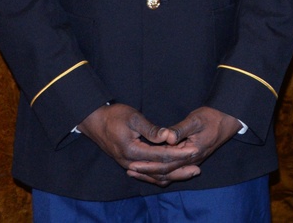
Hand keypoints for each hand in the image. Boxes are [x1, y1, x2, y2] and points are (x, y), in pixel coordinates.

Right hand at [77, 104, 198, 186]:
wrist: (95, 122)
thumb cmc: (115, 116)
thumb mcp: (133, 118)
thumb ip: (151, 129)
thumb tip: (168, 136)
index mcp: (132, 151)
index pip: (161, 156)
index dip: (179, 154)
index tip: (194, 151)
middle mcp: (130, 162)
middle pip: (159, 171)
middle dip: (179, 170)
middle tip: (197, 169)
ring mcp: (129, 165)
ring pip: (154, 176)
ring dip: (173, 175)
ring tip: (190, 172)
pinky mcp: (129, 163)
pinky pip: (148, 174)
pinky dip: (162, 174)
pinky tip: (174, 172)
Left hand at [126, 106, 240, 183]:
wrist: (229, 118)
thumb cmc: (213, 116)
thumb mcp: (196, 120)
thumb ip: (180, 129)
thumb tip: (167, 138)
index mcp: (192, 153)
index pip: (166, 163)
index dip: (149, 165)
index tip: (134, 163)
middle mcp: (191, 161)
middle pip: (166, 172)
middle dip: (147, 172)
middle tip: (130, 170)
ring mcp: (192, 161)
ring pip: (170, 174)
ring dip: (153, 174)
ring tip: (137, 171)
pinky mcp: (192, 157)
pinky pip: (175, 170)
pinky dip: (162, 171)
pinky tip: (153, 168)